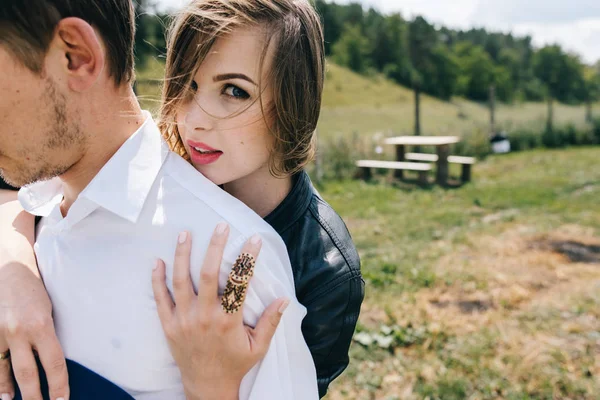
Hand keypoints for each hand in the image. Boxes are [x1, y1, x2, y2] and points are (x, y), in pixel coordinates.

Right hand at [0, 264, 68, 399]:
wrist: (9, 268)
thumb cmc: (34, 290)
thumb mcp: (49, 311)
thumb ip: (48, 336)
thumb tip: (52, 363)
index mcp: (41, 325)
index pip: (54, 363)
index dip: (58, 385)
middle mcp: (18, 332)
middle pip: (27, 374)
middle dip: (35, 397)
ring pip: (4, 371)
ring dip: (9, 391)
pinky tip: (1, 391)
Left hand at [151, 223, 289, 399]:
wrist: (207, 387)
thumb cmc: (235, 364)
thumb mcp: (258, 347)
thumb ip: (271, 322)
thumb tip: (284, 299)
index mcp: (228, 320)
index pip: (240, 282)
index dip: (248, 258)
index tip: (254, 239)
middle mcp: (204, 317)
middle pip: (208, 274)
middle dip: (215, 247)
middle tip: (220, 226)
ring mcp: (184, 320)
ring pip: (181, 281)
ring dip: (183, 255)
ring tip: (185, 233)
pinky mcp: (168, 325)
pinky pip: (160, 299)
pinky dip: (157, 279)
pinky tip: (157, 261)